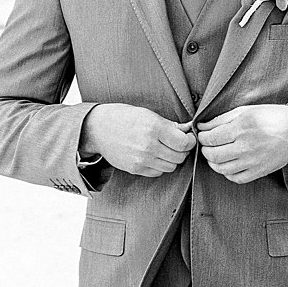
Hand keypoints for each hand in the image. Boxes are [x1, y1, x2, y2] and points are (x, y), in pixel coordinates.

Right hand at [81, 103, 196, 176]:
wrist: (97, 129)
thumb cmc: (122, 117)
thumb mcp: (147, 114)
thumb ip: (169, 124)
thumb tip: (187, 130)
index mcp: (153, 128)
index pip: (184, 142)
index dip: (190, 140)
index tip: (188, 137)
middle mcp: (148, 146)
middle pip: (180, 156)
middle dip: (182, 150)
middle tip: (178, 143)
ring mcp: (141, 160)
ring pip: (171, 167)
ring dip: (172, 159)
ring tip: (165, 149)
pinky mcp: (135, 169)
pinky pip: (158, 172)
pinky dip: (160, 166)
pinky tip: (154, 155)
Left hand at [195, 104, 287, 182]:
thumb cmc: (271, 117)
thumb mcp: (245, 111)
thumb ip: (220, 119)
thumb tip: (201, 126)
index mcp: (241, 127)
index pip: (210, 138)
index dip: (202, 138)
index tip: (202, 136)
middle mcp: (246, 146)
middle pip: (213, 155)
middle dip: (205, 150)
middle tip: (207, 146)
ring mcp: (253, 161)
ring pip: (222, 168)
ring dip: (213, 163)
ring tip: (215, 155)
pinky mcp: (260, 171)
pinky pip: (236, 178)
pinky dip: (227, 173)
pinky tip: (228, 165)